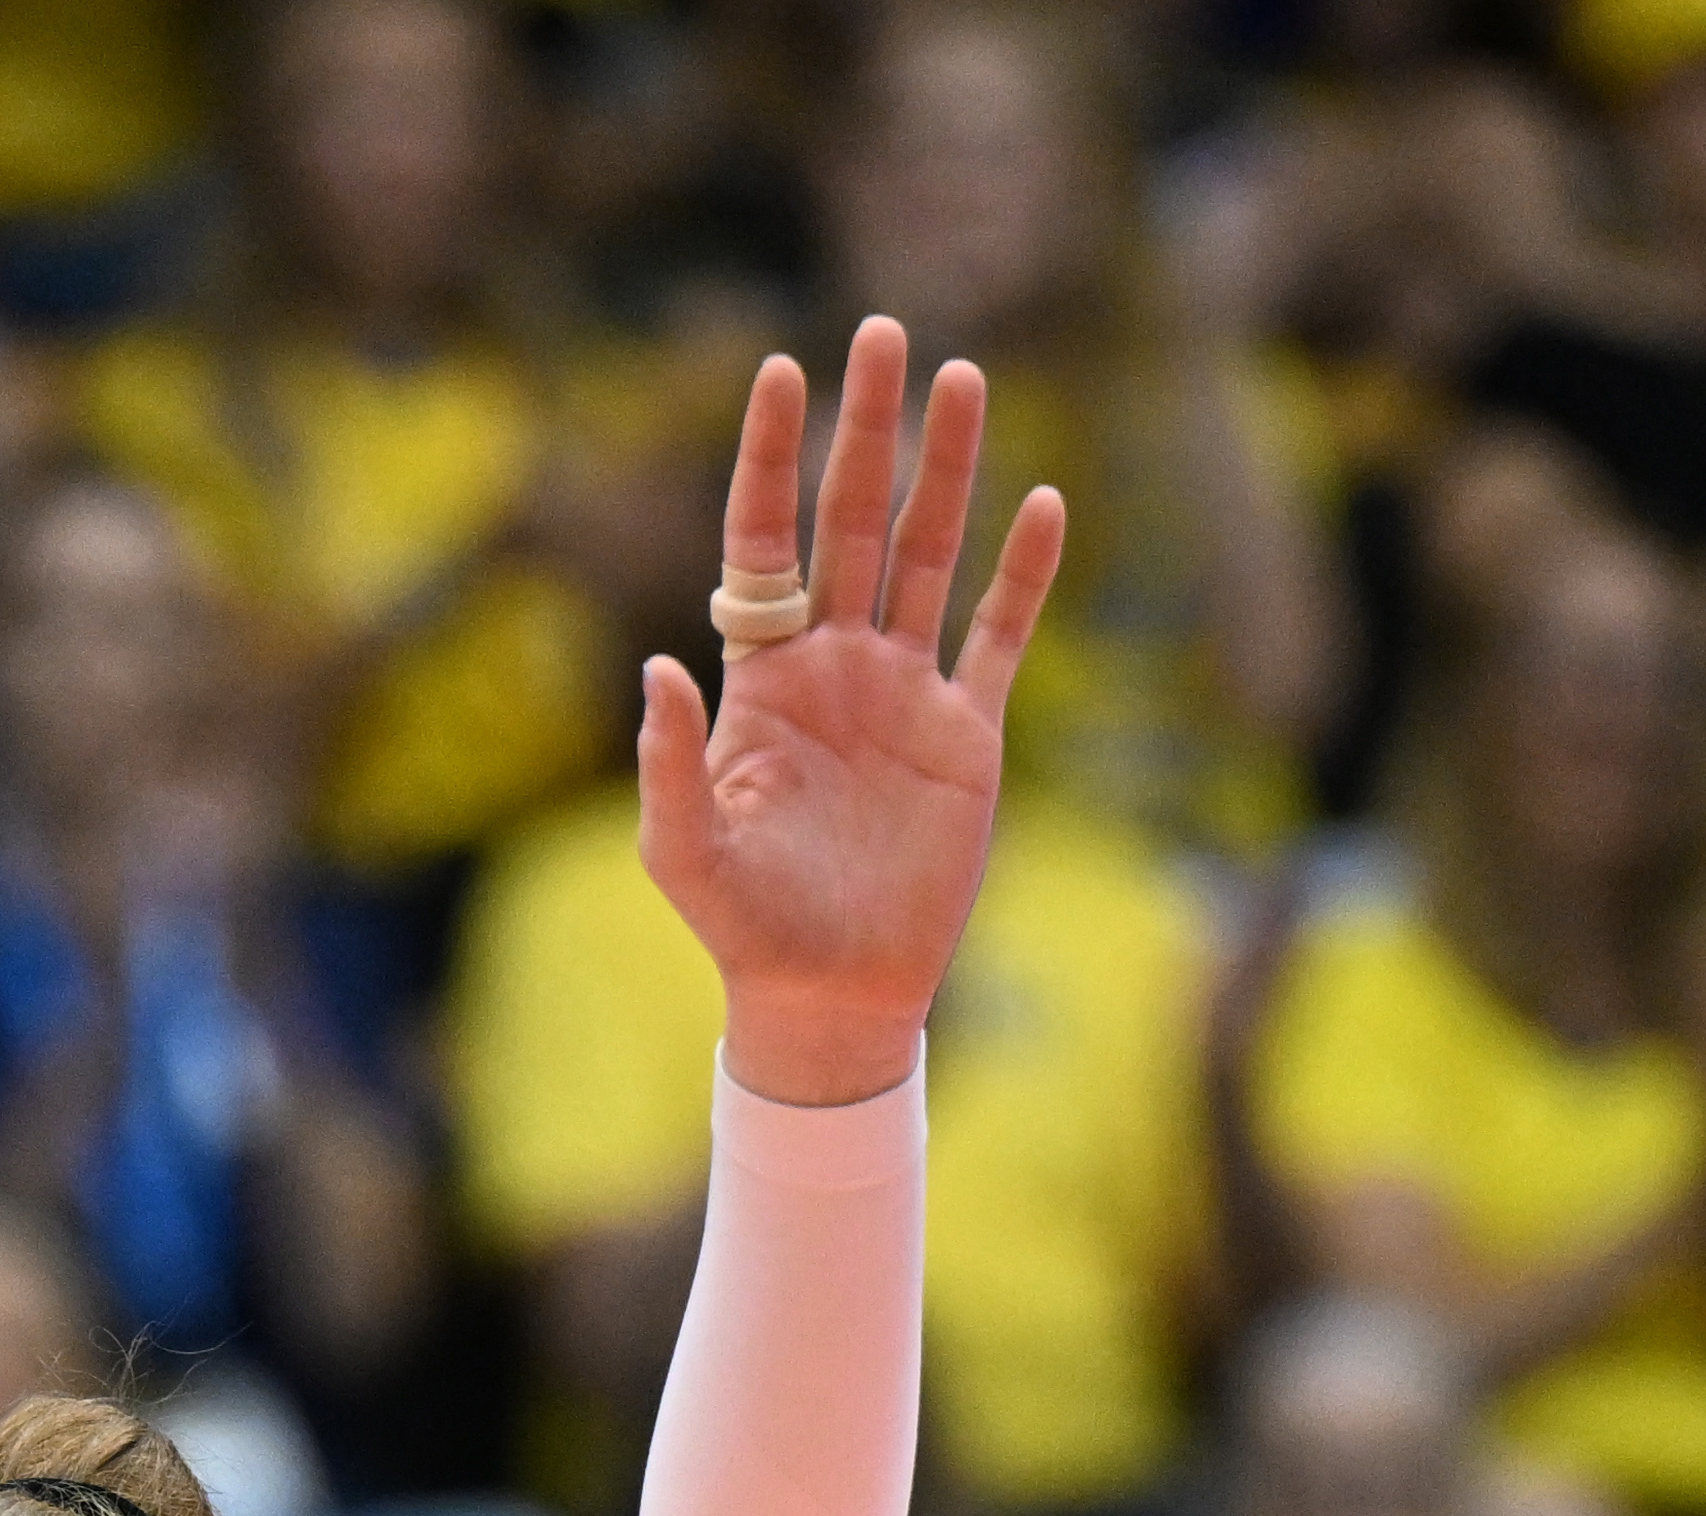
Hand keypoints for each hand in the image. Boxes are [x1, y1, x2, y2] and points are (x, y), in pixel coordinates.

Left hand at [634, 320, 1067, 1106]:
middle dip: (865, 430)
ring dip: (950, 469)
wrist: (828, 992)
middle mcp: (833, 664)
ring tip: (963, 377)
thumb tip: (660, 663)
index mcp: (760, 678)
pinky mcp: (966, 731)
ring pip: (932, 554)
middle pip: (854, 522)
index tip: (779, 370)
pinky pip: (1000, 635)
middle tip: (880, 334)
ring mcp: (903, 690)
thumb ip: (671, 759)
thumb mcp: (685, 851)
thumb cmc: (744, 927)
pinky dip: (1024, 572)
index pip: (763, 542)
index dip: (769, 459)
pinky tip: (1044, 500)